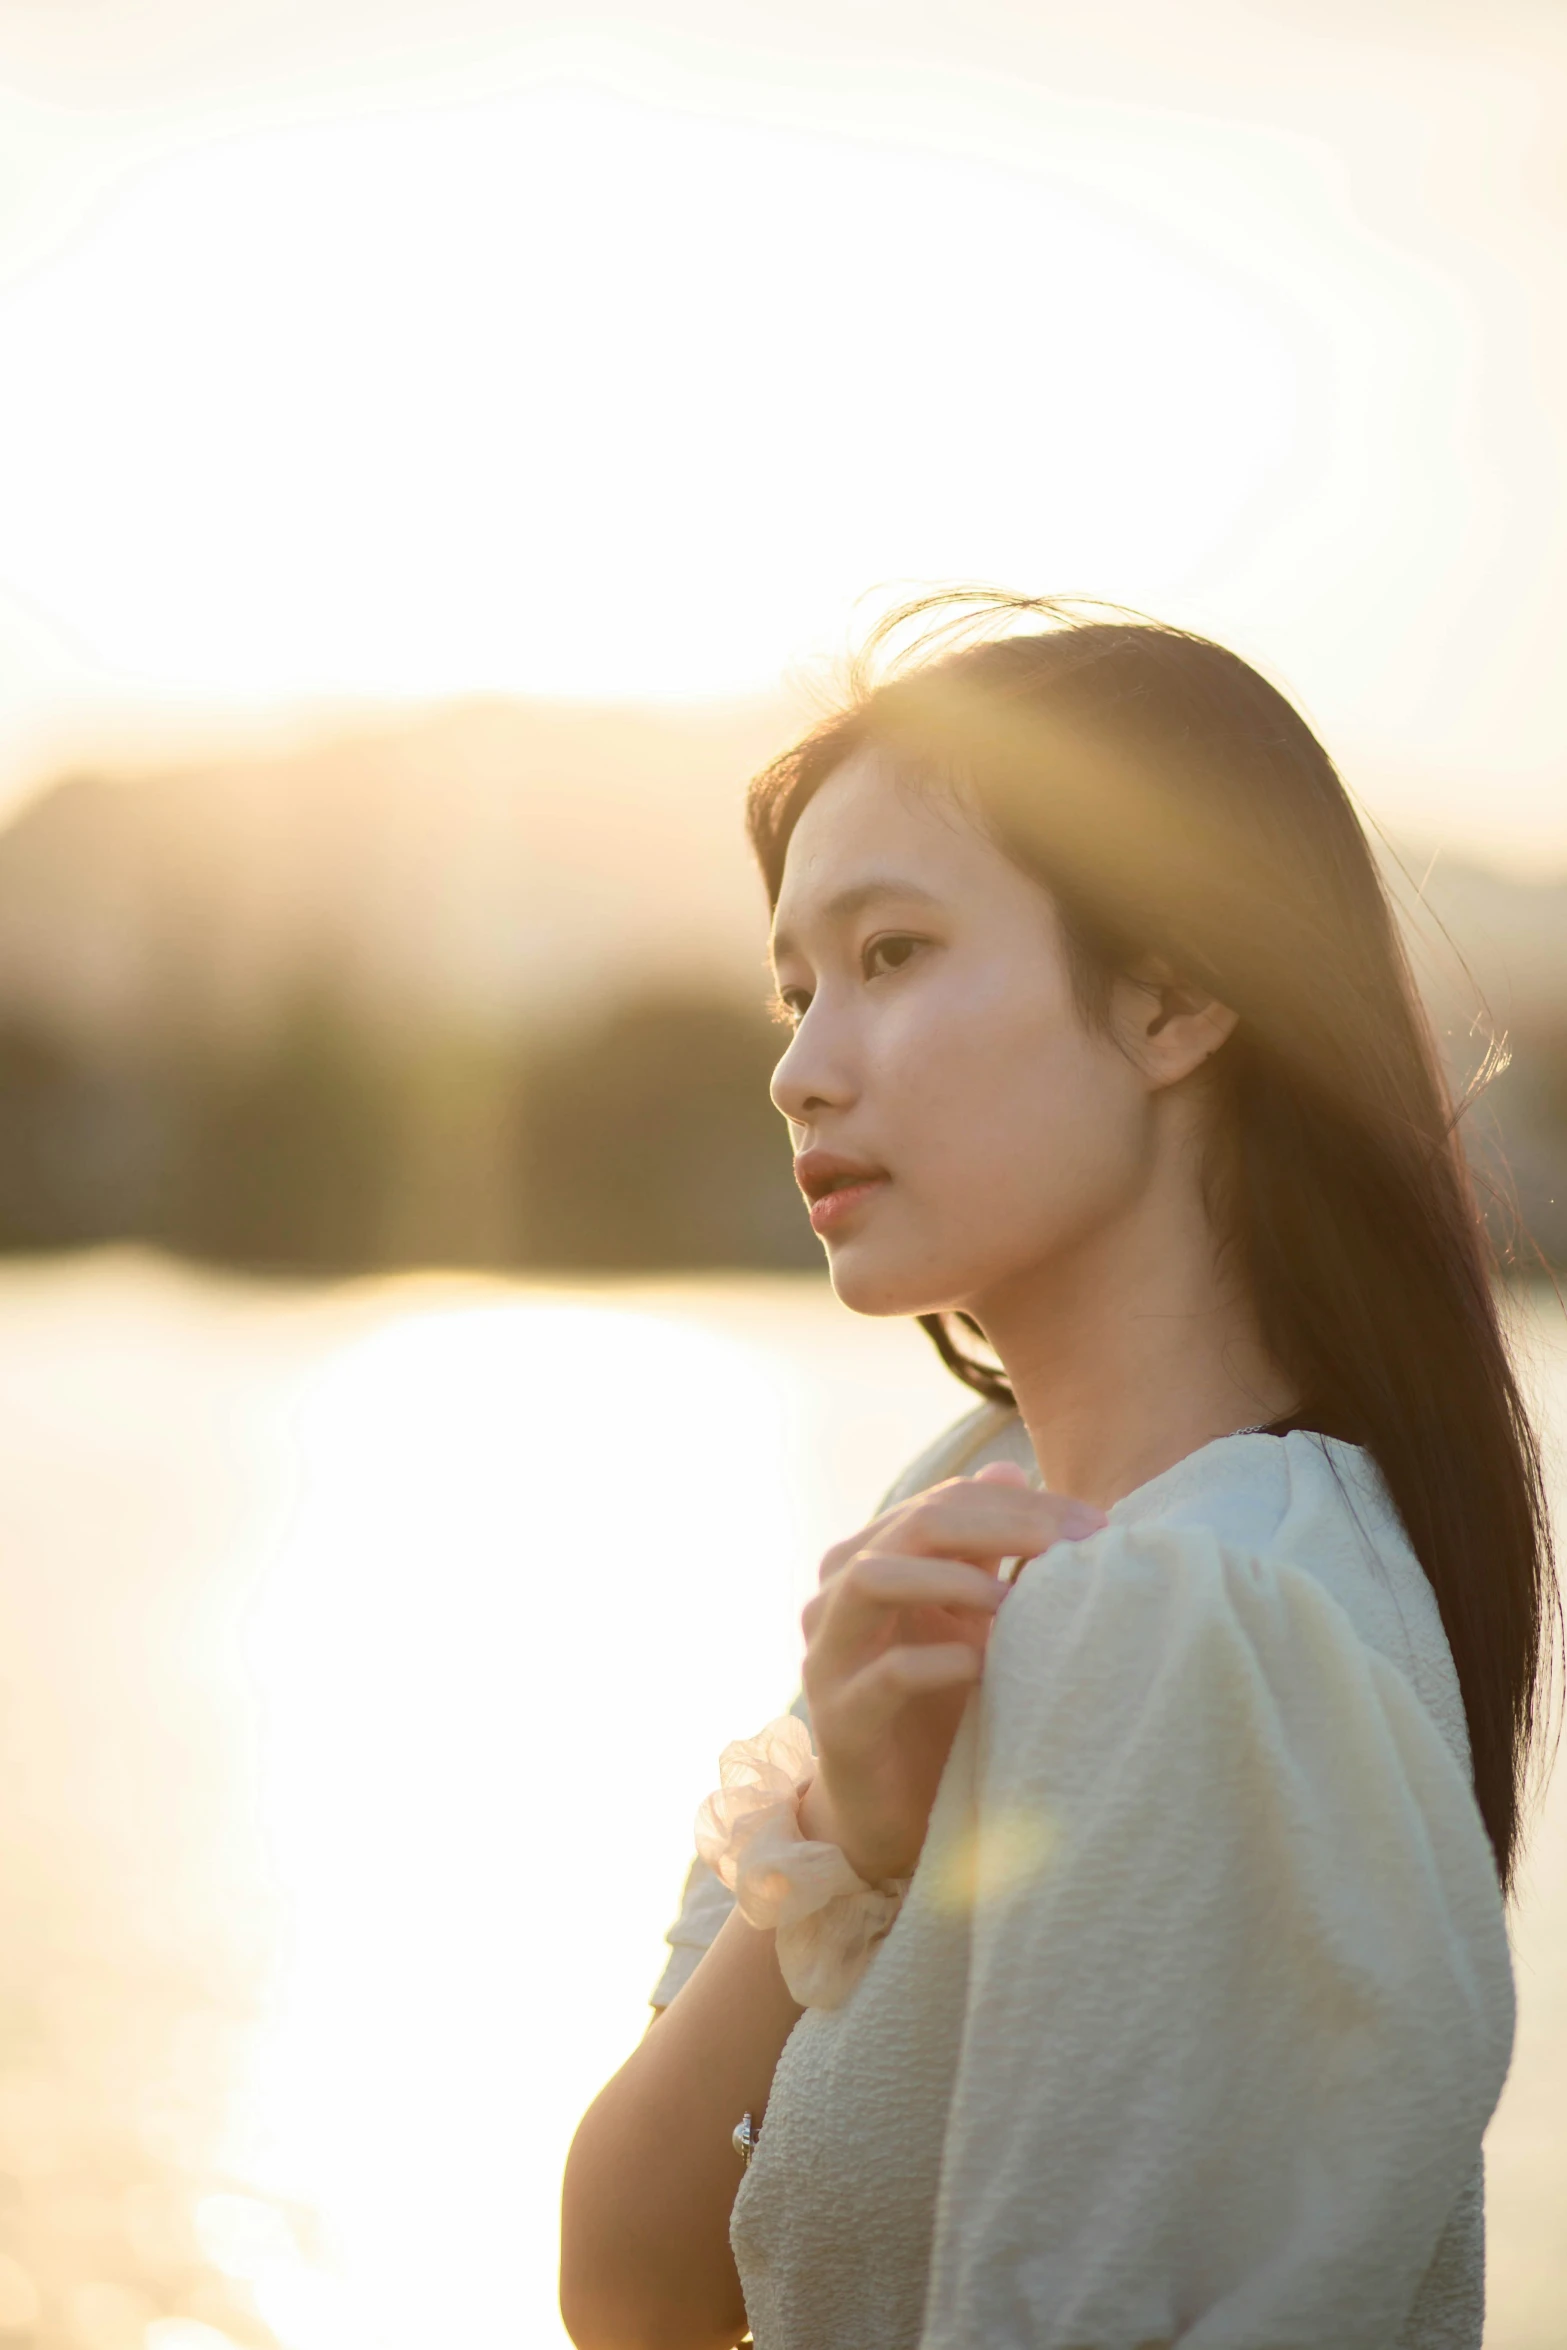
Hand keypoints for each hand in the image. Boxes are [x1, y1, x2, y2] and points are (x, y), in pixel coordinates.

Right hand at [796, 1464, 1107, 1884]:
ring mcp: (829, 1654)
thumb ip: (984, 1549)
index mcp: (870, 1557)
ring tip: (1017, 1602)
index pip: (945, 1501)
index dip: (1021, 1504)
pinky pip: (884, 1673)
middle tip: (1074, 1547)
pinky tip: (986, 1666)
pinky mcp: (838, 1719)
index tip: (1098, 1525)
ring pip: (874, 1578)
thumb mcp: (970, 1619)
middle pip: (915, 1526)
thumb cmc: (940, 1705)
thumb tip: (1012, 1469)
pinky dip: (940, 1660)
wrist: (894, 1811)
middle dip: (1002, 1526)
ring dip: (955, 1579)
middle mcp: (837, 1594)